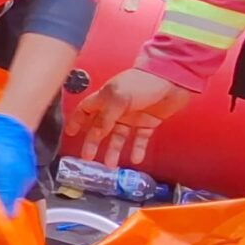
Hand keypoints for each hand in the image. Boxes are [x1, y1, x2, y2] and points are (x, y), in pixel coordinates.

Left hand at [0, 110, 37, 215]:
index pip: (4, 208)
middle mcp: (20, 180)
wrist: (11, 123)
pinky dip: (10, 195)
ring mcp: (27, 179)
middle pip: (11, 208)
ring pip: (16, 202)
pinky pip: (19, 193)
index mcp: (5, 175)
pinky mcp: (30, 178)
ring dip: (4, 203)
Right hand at [68, 68, 195, 169]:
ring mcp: (132, 116)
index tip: (70, 133)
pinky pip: (140, 139)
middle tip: (88, 157)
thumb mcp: (118, 98)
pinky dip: (137, 149)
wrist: (173, 79)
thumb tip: (94, 135)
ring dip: (114, 150)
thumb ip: (104, 118)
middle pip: (100, 128)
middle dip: (93, 143)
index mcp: (106, 97)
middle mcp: (117, 108)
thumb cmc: (143, 82)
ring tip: (111, 164)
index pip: (85, 110)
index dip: (77, 121)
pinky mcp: (148, 122)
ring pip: (119, 137)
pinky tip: (135, 159)